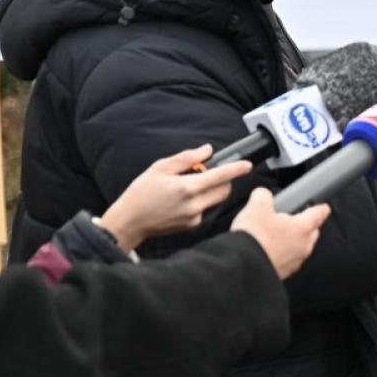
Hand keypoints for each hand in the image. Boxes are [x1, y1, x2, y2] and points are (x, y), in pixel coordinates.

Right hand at [98, 144, 251, 251]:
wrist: (129, 222)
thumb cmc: (140, 193)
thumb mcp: (159, 168)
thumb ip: (186, 158)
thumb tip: (207, 151)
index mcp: (187, 187)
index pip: (220, 176)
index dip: (236, 169)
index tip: (247, 165)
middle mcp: (195, 204)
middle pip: (224, 190)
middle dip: (222, 180)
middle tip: (206, 174)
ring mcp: (195, 217)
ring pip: (216, 200)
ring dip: (211, 191)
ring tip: (188, 188)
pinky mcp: (193, 225)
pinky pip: (205, 209)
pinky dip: (200, 202)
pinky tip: (181, 202)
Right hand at [230, 188, 330, 278]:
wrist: (244, 267)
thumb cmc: (254, 238)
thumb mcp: (256, 206)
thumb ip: (263, 195)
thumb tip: (263, 195)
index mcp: (303, 227)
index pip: (318, 214)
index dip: (321, 208)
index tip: (324, 207)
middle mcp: (303, 246)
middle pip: (311, 232)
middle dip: (306, 225)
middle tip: (293, 219)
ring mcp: (295, 261)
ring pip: (300, 247)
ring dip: (292, 241)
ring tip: (276, 235)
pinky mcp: (284, 273)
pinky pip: (288, 260)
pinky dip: (283, 254)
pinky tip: (268, 250)